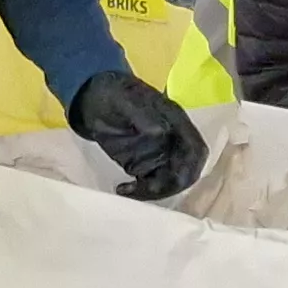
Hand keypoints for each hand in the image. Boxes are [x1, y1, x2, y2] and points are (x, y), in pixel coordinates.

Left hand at [69, 71, 207, 199]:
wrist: (91, 98)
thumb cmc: (111, 95)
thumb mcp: (125, 101)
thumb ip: (143, 116)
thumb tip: (160, 134)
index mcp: (176, 122)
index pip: (196, 150)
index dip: (189, 167)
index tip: (168, 178)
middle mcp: (174, 141)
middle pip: (188, 171)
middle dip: (171, 185)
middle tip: (145, 190)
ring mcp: (160, 154)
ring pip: (171, 181)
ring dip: (156, 191)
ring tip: (129, 189)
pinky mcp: (144, 164)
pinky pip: (153, 184)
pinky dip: (142, 192)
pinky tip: (123, 189)